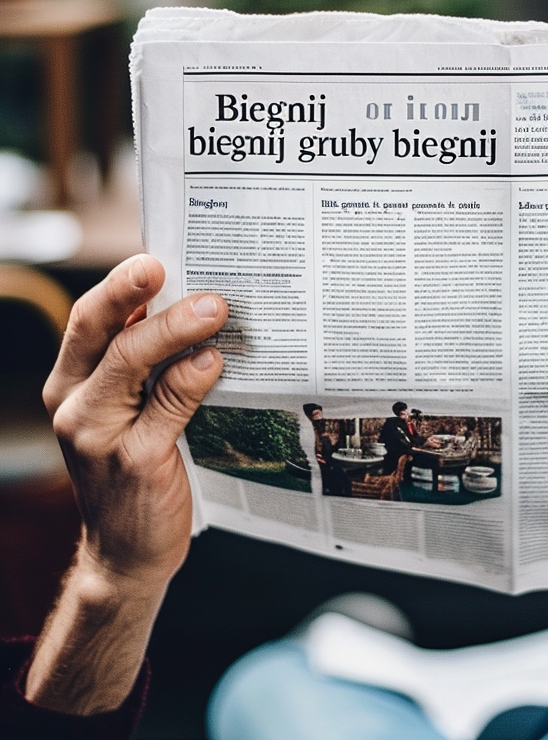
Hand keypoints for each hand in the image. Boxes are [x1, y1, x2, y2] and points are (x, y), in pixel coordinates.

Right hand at [25, 255, 227, 713]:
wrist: (129, 551)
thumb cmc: (138, 465)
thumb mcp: (131, 409)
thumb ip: (150, 365)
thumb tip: (193, 306)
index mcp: (71, 384)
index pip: (88, 321)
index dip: (117, 285)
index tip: (151, 255)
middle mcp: (75, 406)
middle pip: (100, 334)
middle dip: (129, 292)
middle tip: (165, 264)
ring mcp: (100, 436)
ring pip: (130, 364)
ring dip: (173, 329)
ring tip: (213, 307)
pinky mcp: (135, 462)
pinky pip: (166, 408)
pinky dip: (191, 379)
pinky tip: (215, 361)